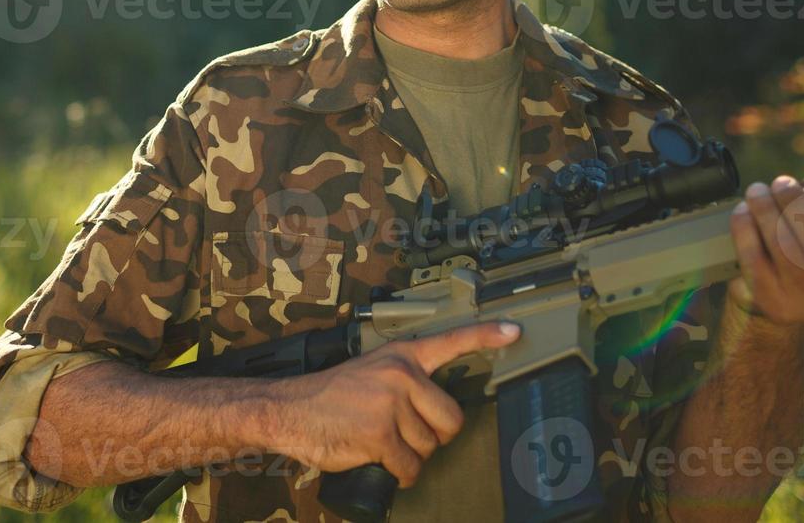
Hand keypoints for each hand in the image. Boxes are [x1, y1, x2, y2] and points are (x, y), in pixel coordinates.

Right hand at [270, 321, 520, 487]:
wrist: (289, 409)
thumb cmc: (329, 396)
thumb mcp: (370, 372)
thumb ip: (403, 382)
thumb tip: (434, 412)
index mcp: (401, 356)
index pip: (452, 340)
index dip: (486, 336)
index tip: (514, 331)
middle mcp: (401, 375)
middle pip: (452, 419)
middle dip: (436, 436)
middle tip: (409, 435)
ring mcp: (392, 404)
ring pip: (429, 447)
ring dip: (410, 455)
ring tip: (382, 442)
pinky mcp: (380, 434)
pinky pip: (410, 466)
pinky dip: (400, 473)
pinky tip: (381, 463)